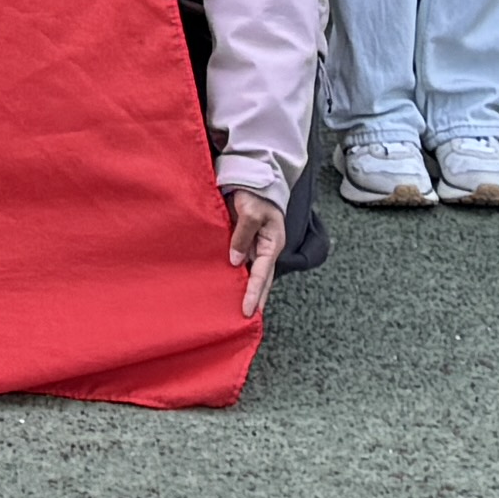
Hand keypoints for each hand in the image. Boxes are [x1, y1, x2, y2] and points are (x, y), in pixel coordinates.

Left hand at [225, 182, 284, 316]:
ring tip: (234, 311)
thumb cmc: (256, 192)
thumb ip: (243, 235)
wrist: (252, 175)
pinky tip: (226, 286)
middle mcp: (265, 249)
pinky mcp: (243, 241)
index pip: (263, 275)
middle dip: (255, 300)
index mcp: (272, 244)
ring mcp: (255, 246)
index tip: (247, 311)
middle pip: (261, 280)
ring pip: (251, 273)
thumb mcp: (251, 212)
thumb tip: (236, 262)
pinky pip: (241, 263)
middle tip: (245, 321)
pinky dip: (236, 275)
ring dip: (245, 290)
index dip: (254, 293)